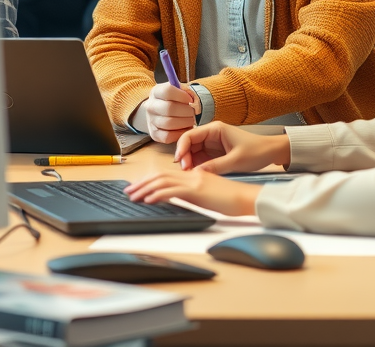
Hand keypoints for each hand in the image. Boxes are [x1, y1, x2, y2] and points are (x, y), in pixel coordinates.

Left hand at [126, 169, 260, 215]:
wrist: (246, 198)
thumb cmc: (232, 199)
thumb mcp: (209, 194)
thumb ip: (195, 193)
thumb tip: (181, 198)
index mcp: (195, 174)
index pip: (167, 174)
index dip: (150, 180)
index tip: (139, 187)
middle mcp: (192, 174)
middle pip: (161, 175)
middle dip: (142, 183)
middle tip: (129, 191)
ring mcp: (194, 181)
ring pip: (162, 181)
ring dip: (144, 189)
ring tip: (133, 197)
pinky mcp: (196, 190)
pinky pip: (172, 191)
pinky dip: (157, 195)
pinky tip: (148, 200)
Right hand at [134, 82, 199, 143]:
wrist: (161, 111)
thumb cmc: (174, 100)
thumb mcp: (178, 91)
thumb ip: (186, 92)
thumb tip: (193, 101)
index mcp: (156, 91)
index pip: (168, 91)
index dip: (182, 96)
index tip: (191, 100)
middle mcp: (150, 106)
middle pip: (169, 108)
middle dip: (186, 111)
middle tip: (193, 112)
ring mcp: (151, 121)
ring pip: (168, 123)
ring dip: (184, 122)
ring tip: (191, 120)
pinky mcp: (154, 134)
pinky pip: (167, 136)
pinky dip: (179, 133)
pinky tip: (185, 128)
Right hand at [174, 122, 290, 173]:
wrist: (270, 152)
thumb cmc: (256, 151)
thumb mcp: (236, 160)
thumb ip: (215, 166)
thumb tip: (196, 173)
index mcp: (215, 129)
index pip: (190, 135)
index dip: (181, 148)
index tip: (179, 162)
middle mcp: (211, 135)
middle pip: (189, 144)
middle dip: (184, 157)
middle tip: (186, 172)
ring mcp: (212, 144)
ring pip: (193, 153)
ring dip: (189, 163)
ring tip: (190, 176)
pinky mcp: (215, 154)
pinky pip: (201, 159)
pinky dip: (196, 167)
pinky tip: (196, 175)